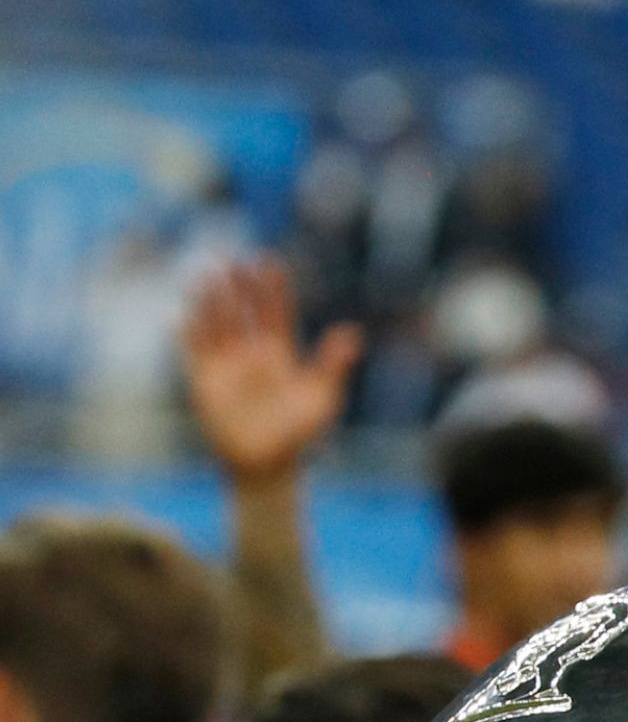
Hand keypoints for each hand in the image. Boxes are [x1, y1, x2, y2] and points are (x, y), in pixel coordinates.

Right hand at [183, 257, 362, 482]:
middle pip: (243, 311)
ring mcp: (227, 365)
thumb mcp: (322, 397)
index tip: (268, 262)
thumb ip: (333, 364)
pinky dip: (187, 334)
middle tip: (233, 258)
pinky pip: (194, 352)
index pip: (275, 312)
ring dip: (211, 302)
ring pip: (217, 325)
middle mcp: (252, 353)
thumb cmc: (300, 433)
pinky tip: (180, 315)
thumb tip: (352, 333)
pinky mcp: (205, 381)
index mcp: (281, 353)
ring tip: (206, 276)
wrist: (267, 463)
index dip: (272, 288)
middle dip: (238, 286)